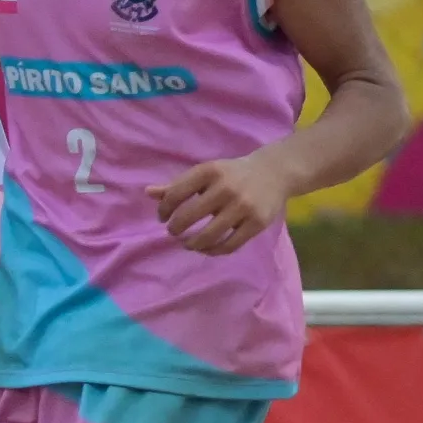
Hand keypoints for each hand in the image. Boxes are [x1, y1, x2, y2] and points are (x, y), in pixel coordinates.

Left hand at [149, 152, 289, 255]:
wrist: (274, 173)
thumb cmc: (232, 174)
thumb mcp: (206, 173)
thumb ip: (177, 185)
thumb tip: (147, 193)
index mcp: (209, 171)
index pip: (175, 194)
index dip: (164, 209)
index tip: (163, 217)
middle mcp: (225, 188)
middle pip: (188, 217)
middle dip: (175, 229)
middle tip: (174, 232)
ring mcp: (243, 207)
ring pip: (208, 236)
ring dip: (192, 244)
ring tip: (189, 244)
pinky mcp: (256, 223)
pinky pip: (229, 246)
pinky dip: (213, 251)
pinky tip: (207, 248)